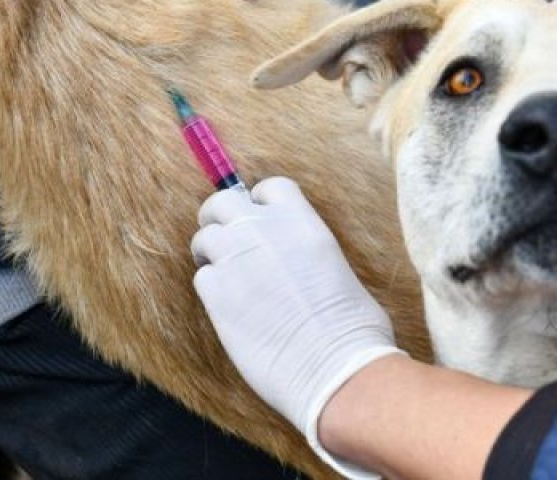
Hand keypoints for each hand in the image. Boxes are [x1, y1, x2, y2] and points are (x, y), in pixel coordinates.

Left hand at [192, 178, 401, 478]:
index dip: (259, 201)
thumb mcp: (340, 272)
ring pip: (205, 238)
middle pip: (222, 202)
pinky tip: (229, 308)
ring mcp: (237, 260)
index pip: (269, 188)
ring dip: (210, 254)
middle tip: (224, 241)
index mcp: (303, 223)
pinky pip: (202, 278)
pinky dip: (211, 289)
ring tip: (224, 277)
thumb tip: (304, 267)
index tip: (258, 219)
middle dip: (219, 218)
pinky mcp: (217, 294)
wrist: (334, 368)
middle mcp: (265, 232)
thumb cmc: (354, 332)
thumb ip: (310, 256)